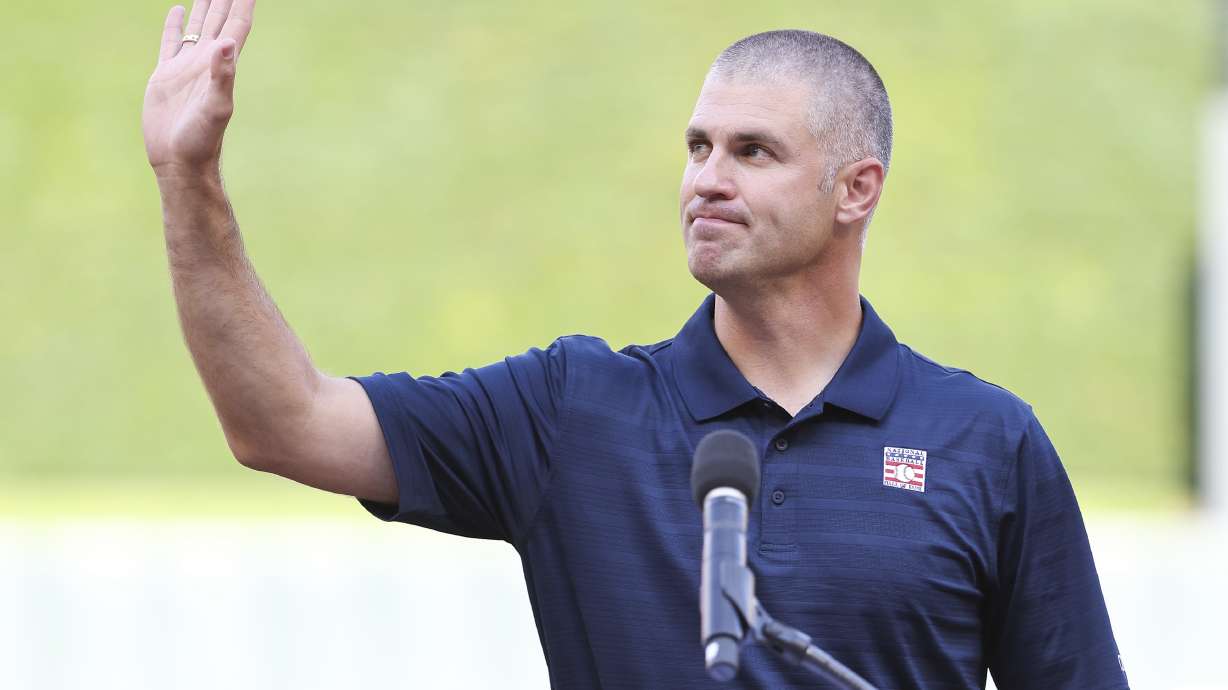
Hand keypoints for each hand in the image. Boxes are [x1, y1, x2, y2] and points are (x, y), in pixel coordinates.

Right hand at [142, 1, 255, 177]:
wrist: (179, 160)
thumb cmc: (202, 139)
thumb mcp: (216, 106)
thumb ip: (223, 75)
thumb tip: (226, 43)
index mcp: (222, 65)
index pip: (237, 25)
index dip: (243, 3)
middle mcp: (207, 61)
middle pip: (221, 19)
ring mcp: (186, 66)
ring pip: (199, 26)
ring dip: (206, 5)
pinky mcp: (166, 75)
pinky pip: (171, 41)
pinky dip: (175, 24)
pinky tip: (179, 10)